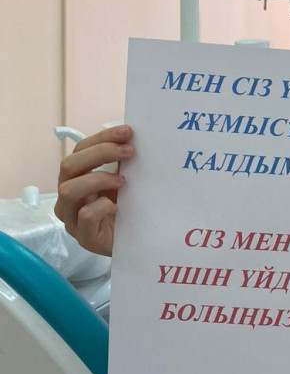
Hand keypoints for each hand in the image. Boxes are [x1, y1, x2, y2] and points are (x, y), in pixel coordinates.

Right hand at [55, 125, 134, 255]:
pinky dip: (101, 206)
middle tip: (130, 151)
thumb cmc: (127, 208)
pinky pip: (84, 216)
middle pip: (68, 165)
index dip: (101, 138)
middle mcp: (68, 196)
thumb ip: (123, 162)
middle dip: (100, 153)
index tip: (127, 132)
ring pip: (68, 190)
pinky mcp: (84, 237)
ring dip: (98, 179)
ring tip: (123, 180)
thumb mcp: (124, 181)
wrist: (136, 242)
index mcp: (76, 178)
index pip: (79, 150)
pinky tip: (117, 205)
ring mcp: (72, 218)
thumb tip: (134, 136)